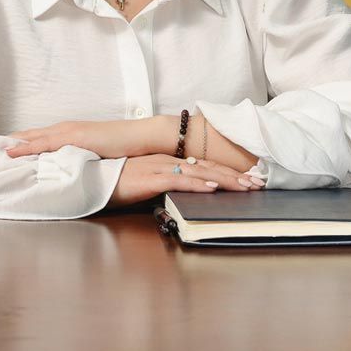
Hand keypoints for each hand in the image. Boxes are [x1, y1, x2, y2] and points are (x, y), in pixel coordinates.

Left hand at [3, 117, 163, 159]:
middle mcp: (65, 129)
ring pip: (33, 137)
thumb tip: (71, 170)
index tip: (1, 150)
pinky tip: (13, 153)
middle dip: (10, 142)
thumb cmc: (123, 146)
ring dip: (13, 144)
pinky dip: (27, 147)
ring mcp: (69, 131)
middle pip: (30, 135)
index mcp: (70, 133)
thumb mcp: (97, 154)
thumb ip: (81, 159)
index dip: (20, 143)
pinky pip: (44, 143)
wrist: (141, 137)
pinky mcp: (74, 137)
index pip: (39, 137)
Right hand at [107, 154, 265, 209]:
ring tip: (246, 186)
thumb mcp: (147, 181)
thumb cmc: (117, 182)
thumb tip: (190, 190)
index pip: (204, 165)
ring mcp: (159, 168)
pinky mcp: (151, 179)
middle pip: (208, 167)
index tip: (248, 178)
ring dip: (225, 180)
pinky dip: (198, 184)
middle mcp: (167, 160)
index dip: (228, 172)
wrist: (92, 179)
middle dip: (235, 176)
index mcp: (167, 160)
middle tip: (258, 182)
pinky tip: (213, 188)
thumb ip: (167, 183)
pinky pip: (179, 181)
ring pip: (199, 173)